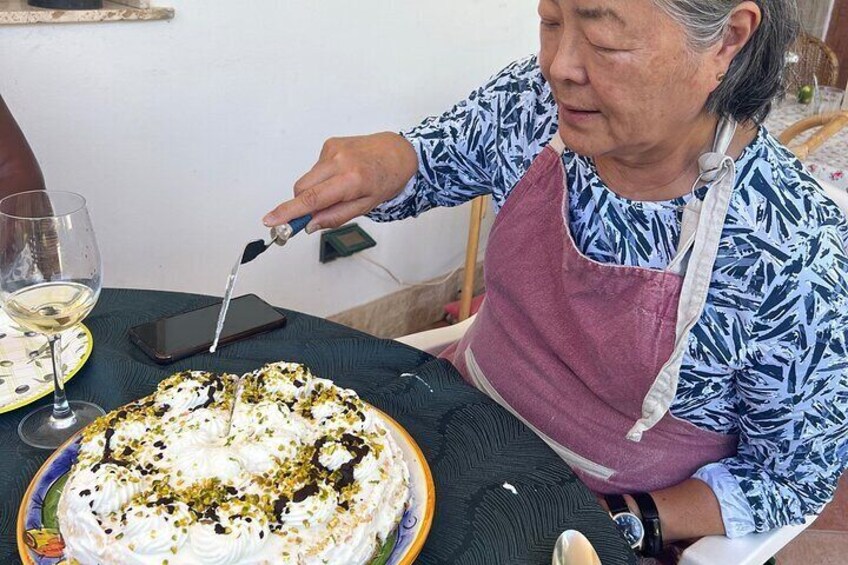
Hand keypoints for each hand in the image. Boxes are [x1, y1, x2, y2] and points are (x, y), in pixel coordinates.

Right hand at [263, 132, 417, 231]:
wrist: (398, 152)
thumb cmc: (386, 180)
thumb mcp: (367, 206)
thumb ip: (336, 216)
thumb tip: (310, 225)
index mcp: (351, 180)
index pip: (312, 199)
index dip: (289, 212)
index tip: (270, 220)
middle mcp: (339, 161)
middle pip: (302, 189)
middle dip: (302, 204)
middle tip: (313, 216)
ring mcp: (333, 150)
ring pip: (307, 179)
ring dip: (316, 190)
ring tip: (340, 189)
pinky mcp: (330, 144)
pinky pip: (316, 169)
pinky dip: (323, 177)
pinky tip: (341, 175)